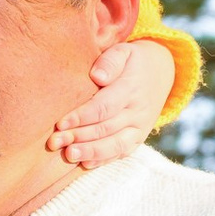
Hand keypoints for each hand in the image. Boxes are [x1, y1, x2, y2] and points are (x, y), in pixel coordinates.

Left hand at [49, 35, 180, 168]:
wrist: (160, 73)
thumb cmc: (131, 62)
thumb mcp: (124, 51)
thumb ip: (110, 61)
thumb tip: (97, 77)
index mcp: (131, 88)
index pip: (104, 107)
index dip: (82, 116)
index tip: (60, 123)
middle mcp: (137, 111)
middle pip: (106, 128)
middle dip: (79, 136)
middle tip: (54, 142)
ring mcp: (139, 128)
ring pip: (115, 145)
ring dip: (90, 152)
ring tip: (68, 155)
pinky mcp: (138, 139)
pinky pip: (122, 152)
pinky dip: (103, 160)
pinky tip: (85, 163)